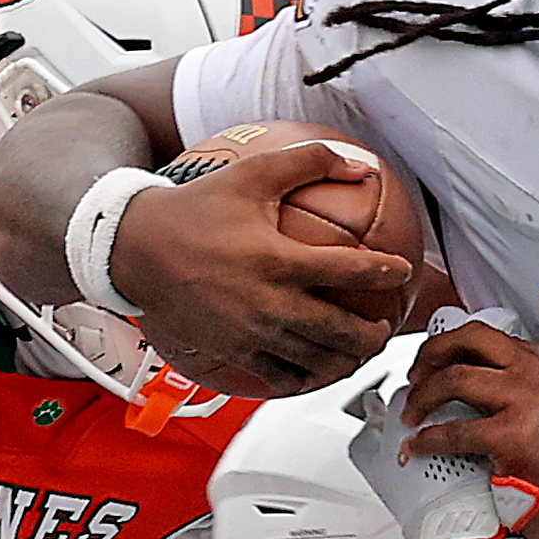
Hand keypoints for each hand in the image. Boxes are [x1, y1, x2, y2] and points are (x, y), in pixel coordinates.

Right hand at [117, 138, 423, 398]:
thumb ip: (310, 162)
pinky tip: (313, 370)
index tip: (402, 270)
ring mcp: (251, 333)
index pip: (350, 270)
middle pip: (340, 331)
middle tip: (382, 329)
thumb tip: (359, 167)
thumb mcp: (253, 174)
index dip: (385, 271)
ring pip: (314, 360)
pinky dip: (303, 376)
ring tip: (356, 355)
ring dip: (344, 361)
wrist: (136, 250)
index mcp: (278, 260)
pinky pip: (278, 374)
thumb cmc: (193, 210)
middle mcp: (269, 303)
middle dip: (372, 336)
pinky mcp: (232, 352)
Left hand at [350, 324, 524, 538]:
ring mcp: (528, 402)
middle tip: (415, 376)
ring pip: (454, 379)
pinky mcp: (512, 437)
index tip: (436, 363)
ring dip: (422, 397)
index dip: (456, 347)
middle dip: (432, 352)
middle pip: (472, 340)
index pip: (494, 337)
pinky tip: (416, 447)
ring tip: (411, 414)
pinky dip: (427, 439)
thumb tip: (480, 380)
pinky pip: (453, 431)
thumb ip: (532, 386)